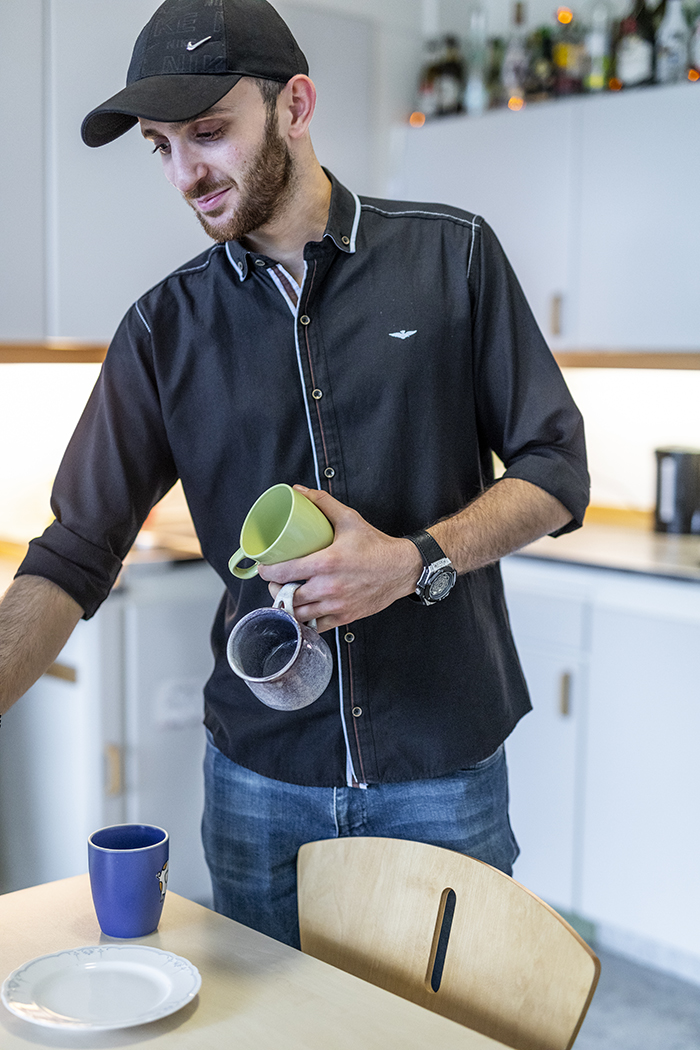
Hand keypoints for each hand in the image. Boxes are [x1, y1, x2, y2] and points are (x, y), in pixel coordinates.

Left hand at [257, 486, 422, 632]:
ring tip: (287, 595)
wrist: (402, 569)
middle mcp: (329, 587)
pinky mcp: (345, 617)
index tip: (263, 568)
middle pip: (287, 596)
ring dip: (289, 606)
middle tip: (275, 581)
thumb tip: (299, 491)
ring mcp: (336, 605)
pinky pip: (316, 625)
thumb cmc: (376, 546)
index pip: (283, 572)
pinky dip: (307, 620)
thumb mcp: (349, 519)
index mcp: (326, 563)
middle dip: (275, 589)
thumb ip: (322, 503)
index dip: (267, 572)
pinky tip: (304, 610)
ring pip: (299, 613)